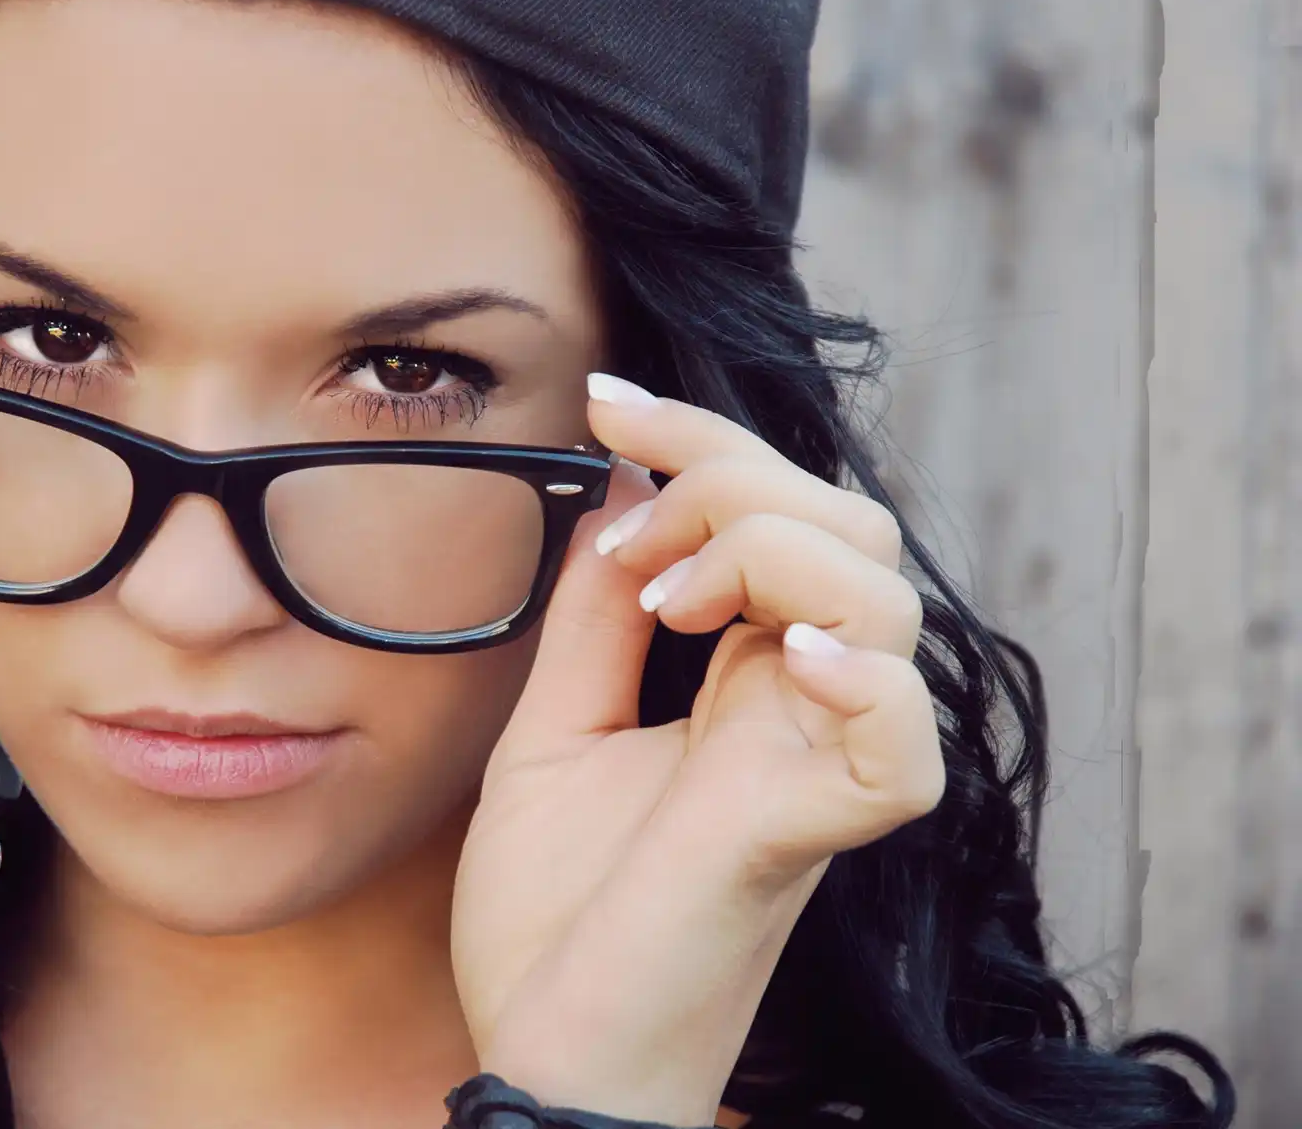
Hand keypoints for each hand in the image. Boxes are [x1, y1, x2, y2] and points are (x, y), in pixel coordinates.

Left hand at [451, 373, 944, 1126]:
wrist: (545, 1046)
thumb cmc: (556, 913)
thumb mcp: (554, 728)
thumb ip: (597, 618)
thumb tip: (623, 492)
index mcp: (746, 681)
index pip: (778, 517)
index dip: (703, 440)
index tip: (603, 399)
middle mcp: (799, 712)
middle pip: (846, 529)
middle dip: (731, 478)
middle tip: (631, 543)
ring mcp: (814, 768)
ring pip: (883, 599)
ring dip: (769, 550)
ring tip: (669, 600)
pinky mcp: (813, 833)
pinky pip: (901, 741)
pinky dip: (857, 676)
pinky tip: (784, 651)